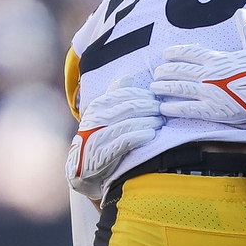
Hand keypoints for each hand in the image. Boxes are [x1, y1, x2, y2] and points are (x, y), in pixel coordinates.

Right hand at [66, 77, 162, 199]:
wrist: (83, 169)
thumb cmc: (99, 137)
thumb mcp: (102, 115)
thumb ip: (114, 95)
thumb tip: (128, 77)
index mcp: (96, 107)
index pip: (124, 94)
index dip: (143, 95)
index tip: (156, 98)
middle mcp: (94, 120)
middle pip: (129, 107)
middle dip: (149, 108)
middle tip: (162, 111)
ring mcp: (97, 137)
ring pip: (129, 123)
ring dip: (148, 121)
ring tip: (159, 122)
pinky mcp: (102, 155)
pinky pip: (125, 141)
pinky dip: (140, 136)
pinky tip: (151, 134)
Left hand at [151, 9, 245, 130]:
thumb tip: (242, 11)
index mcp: (217, 58)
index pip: (189, 52)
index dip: (175, 53)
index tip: (166, 54)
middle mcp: (208, 74)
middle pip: (179, 70)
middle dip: (165, 71)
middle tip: (157, 72)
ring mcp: (208, 93)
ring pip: (178, 88)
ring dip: (164, 88)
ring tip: (154, 88)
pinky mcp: (212, 111)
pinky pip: (187, 109)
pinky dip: (173, 108)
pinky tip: (164, 108)